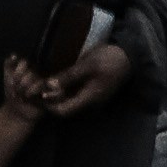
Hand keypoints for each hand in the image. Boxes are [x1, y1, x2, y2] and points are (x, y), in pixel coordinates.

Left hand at [21, 38, 135, 117]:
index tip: (36, 95)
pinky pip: (77, 94)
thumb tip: (48, 87)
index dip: (48, 106)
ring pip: (72, 101)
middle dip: (51, 100)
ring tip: (45, 82)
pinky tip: (59, 79)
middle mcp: (91, 102)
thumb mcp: (86, 65)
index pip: (64, 111)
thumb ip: (68, 77)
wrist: (130, 56)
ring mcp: (94, 97)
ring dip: (58, 94)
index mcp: (88, 99)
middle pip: (67, 107)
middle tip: (37, 87)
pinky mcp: (95, 90)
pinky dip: (66, 89)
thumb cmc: (108, 59)